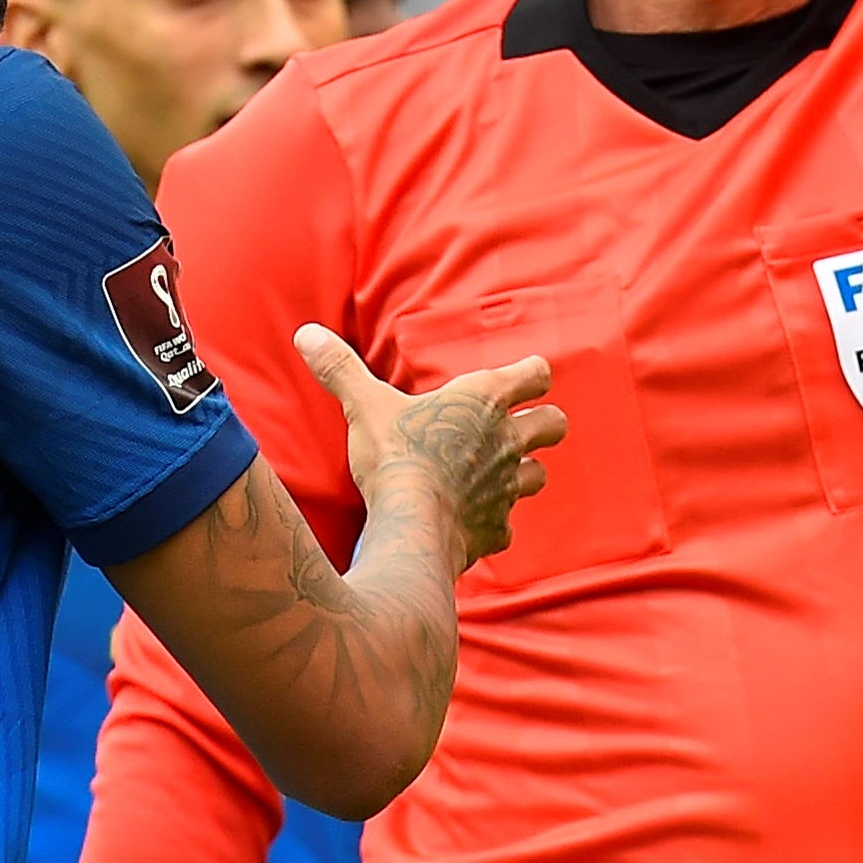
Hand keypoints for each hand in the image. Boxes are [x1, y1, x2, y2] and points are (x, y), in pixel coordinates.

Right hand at [301, 329, 562, 569]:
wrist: (410, 526)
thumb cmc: (395, 456)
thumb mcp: (364, 406)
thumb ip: (340, 369)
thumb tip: (307, 334)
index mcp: (483, 400)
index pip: (536, 373)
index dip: (531, 375)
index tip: (521, 378)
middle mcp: (506, 441)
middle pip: (554, 424)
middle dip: (542, 424)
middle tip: (519, 428)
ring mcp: (507, 488)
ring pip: (538, 476)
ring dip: (523, 473)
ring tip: (497, 474)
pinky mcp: (497, 528)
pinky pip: (507, 525)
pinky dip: (494, 523)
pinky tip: (472, 521)